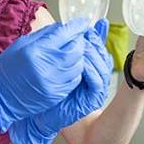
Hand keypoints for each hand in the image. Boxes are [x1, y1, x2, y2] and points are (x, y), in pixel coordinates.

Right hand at [0, 18, 89, 132]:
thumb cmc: (7, 68)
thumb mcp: (20, 45)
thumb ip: (43, 35)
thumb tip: (63, 27)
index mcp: (35, 51)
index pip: (64, 34)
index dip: (76, 26)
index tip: (82, 23)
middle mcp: (45, 67)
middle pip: (76, 49)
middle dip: (79, 41)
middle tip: (77, 37)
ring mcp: (52, 83)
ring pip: (79, 65)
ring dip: (79, 56)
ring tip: (72, 52)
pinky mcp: (56, 94)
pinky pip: (74, 79)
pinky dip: (75, 71)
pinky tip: (68, 67)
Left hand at [9, 19, 113, 143]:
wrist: (40, 116)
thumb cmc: (46, 90)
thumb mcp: (55, 63)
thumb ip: (65, 49)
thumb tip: (69, 31)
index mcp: (89, 67)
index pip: (98, 47)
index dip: (95, 36)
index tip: (87, 27)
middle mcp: (96, 78)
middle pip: (103, 54)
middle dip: (94, 42)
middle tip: (86, 33)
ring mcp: (96, 89)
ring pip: (102, 66)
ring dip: (92, 53)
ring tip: (82, 45)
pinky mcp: (93, 99)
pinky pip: (98, 81)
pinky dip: (90, 69)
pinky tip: (81, 62)